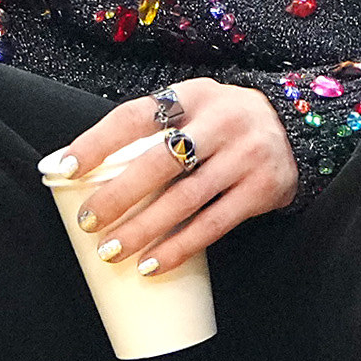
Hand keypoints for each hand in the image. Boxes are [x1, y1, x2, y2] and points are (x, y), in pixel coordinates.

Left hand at [52, 78, 296, 275]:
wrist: (296, 126)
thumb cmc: (224, 120)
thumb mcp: (194, 106)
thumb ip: (154, 128)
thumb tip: (87, 165)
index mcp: (191, 96)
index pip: (134, 116)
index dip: (96, 142)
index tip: (63, 167)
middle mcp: (218, 121)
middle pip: (159, 161)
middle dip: (118, 194)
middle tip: (88, 220)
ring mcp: (243, 156)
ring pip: (184, 198)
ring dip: (144, 229)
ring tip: (112, 250)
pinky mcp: (262, 189)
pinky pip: (214, 224)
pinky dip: (180, 247)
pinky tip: (153, 264)